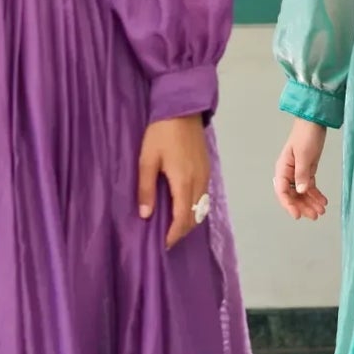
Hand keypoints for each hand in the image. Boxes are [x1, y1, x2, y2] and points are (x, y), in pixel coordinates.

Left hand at [137, 115, 209, 249]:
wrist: (182, 108)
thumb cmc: (160, 133)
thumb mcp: (147, 160)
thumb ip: (146, 188)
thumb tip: (145, 215)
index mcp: (183, 182)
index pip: (182, 218)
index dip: (174, 234)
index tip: (164, 245)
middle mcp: (199, 182)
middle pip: (195, 217)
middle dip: (182, 231)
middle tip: (167, 238)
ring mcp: (206, 175)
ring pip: (202, 208)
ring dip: (189, 220)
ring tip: (173, 225)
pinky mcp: (207, 169)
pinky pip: (204, 197)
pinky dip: (195, 208)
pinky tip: (183, 206)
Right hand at [274, 119, 328, 221]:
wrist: (314, 122)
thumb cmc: (306, 135)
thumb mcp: (304, 155)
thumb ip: (302, 174)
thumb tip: (300, 191)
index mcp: (282, 169)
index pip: (282, 191)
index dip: (289, 205)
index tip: (297, 215)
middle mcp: (288, 173)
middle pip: (292, 195)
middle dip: (303, 206)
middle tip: (315, 216)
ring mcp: (298, 173)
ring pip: (301, 193)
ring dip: (310, 203)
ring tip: (321, 211)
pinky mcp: (307, 171)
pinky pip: (309, 187)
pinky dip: (316, 195)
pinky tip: (323, 201)